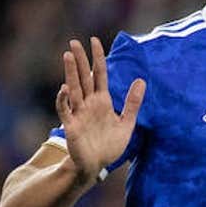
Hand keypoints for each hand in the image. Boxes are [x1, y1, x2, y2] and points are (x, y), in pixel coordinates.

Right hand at [55, 37, 145, 181]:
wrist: (97, 165)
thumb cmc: (110, 145)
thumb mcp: (126, 123)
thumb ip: (133, 103)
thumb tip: (141, 80)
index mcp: (102, 101)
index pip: (100, 75)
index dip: (98, 58)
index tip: (95, 41)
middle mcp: (88, 104)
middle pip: (84, 77)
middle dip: (80, 60)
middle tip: (74, 42)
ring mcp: (78, 113)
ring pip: (73, 89)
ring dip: (70, 73)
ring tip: (68, 56)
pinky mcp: (71, 126)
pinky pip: (65, 110)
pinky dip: (64, 99)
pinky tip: (65, 88)